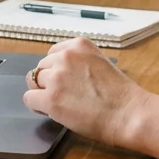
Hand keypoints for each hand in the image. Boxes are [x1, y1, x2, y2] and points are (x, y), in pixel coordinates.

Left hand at [21, 37, 149, 148]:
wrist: (128, 114)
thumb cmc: (121, 95)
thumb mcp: (100, 63)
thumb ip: (79, 63)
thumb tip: (60, 74)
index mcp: (79, 45)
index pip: (52, 54)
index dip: (57, 70)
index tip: (66, 81)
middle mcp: (66, 56)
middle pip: (41, 67)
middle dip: (49, 81)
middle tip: (66, 96)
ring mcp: (57, 77)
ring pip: (34, 82)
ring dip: (44, 93)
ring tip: (62, 104)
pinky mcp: (50, 98)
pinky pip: (29, 98)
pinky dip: (37, 106)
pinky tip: (52, 111)